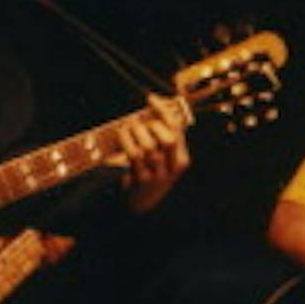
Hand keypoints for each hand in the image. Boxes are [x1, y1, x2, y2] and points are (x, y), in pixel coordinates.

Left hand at [115, 96, 190, 213]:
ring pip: (149, 146)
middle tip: (137, 122)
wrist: (143, 205)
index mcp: (182, 159)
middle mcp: (172, 167)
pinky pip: (135, 155)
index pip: (177, 128)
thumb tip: (151, 110)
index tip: (151, 98)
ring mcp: (158, 175)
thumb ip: (161, 138)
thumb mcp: (163, 159)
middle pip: (167, 138)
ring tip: (127, 128)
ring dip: (135, 132)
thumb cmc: (151, 175)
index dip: (163, 111)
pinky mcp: (142, 180)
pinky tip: (122, 135)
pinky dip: (127, 141)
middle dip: (150, 125)